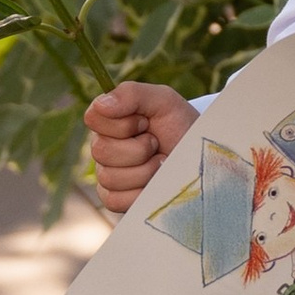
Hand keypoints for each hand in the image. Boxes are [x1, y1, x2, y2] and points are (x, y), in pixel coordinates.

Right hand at [87, 81, 191, 218]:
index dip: (123, 123)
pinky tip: (155, 183)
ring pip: (110, 177)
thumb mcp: (164, 101)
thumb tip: (101, 105)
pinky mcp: (116, 199)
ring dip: (144, 170)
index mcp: (109, 121)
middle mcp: (104, 147)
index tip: (145, 122)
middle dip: (138, 148)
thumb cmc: (180, 125)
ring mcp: (108, 174)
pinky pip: (114, 200)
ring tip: (161, 163)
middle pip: (101, 151)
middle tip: (157, 144)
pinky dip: (140, 193)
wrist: (200, 156)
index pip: (93, 118)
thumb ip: (132, 94)